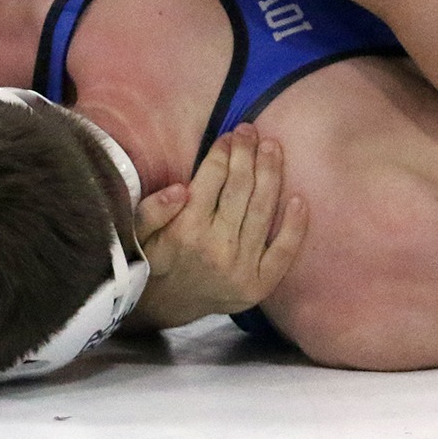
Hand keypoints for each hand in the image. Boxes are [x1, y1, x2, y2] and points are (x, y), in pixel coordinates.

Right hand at [127, 124, 307, 329]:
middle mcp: (216, 247)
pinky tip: (299, 199)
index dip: (222, 152)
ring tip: (272, 147)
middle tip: (251, 131)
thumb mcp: (138, 234)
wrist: (168, 307)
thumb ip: (153, 209)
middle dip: (247, 153)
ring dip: (271, 173)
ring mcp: (241, 267)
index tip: (227, 136)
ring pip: (263, 209)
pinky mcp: (260, 284)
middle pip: (240, 188)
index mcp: (185, 231)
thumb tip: (180, 188)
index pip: (211, 179)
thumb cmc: (154, 260)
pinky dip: (295, 225)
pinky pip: (284, 251)